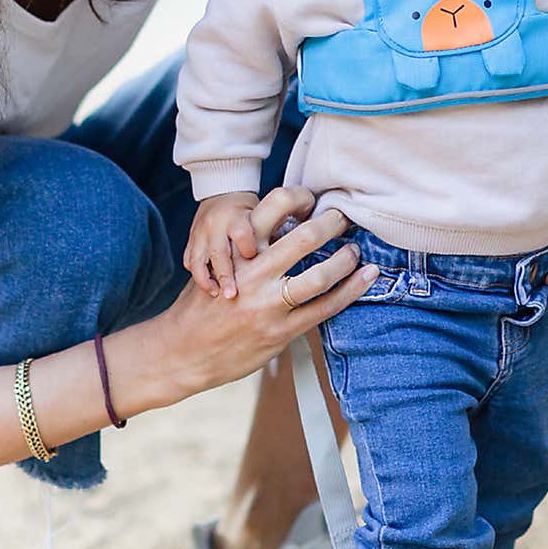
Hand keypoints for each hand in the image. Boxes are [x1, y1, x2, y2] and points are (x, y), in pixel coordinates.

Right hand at [163, 188, 377, 390]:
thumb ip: (250, 249)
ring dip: (345, 259)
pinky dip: (350, 291)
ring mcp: (267, 304)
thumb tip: (289, 229)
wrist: (182, 350)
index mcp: (237, 249)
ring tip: (356, 252)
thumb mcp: (220, 266)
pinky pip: (324, 308)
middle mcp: (253, 271)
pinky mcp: (279, 331)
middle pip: (304, 237)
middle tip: (346, 218)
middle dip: (333, 224)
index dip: (302, 197)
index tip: (317, 199)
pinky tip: (364, 278)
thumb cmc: (203, 305)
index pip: (274, 206)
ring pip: (320, 276)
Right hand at [185, 191, 260, 298]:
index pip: (242, 233)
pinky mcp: (191, 240)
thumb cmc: (249, 209)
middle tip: (232, 295)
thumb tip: (288, 259)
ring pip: (198, 260)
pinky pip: (189, 260)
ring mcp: (200, 233)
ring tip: (215, 294)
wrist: (222, 191)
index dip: (248, 248)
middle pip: (218, 252)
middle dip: (224, 276)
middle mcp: (215, 225)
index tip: (254, 261)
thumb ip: (268, 236)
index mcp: (236, 217)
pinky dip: (197, 275)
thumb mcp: (261, 216)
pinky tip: (207, 288)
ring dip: (206, 280)